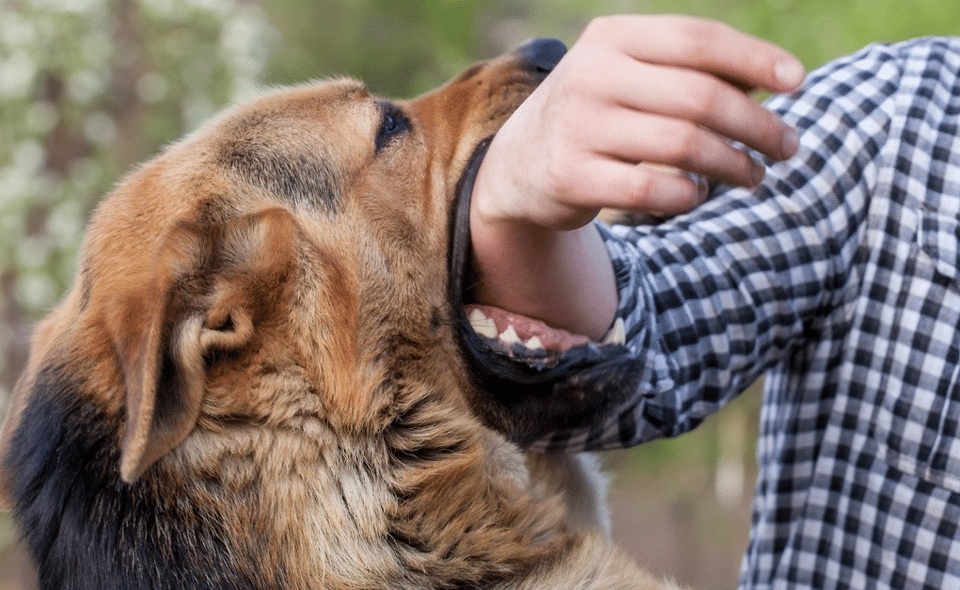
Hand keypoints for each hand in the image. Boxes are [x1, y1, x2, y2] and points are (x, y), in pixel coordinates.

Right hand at [469, 16, 805, 339]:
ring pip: (685, 145)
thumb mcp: (631, 76)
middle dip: (758, 125)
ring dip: (734, 165)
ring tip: (755, 176)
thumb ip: (691, 71)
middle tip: (788, 147)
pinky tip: (698, 194)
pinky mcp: (571, 177)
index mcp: (612, 38)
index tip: (798, 83)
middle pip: (700, 97)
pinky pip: (654, 189)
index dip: (756, 59)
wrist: (519, 164)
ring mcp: (578, 127)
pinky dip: (689, 195)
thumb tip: (777, 80)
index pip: (698, 39)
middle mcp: (591, 76)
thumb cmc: (598, 114)